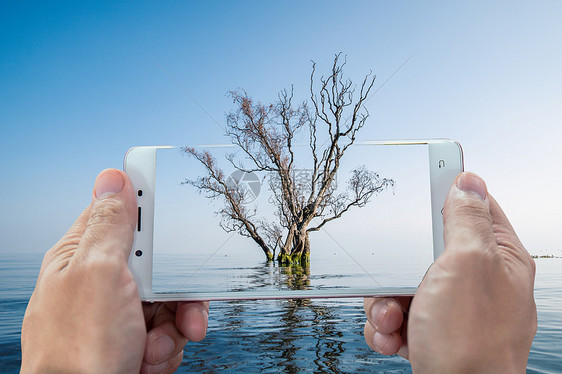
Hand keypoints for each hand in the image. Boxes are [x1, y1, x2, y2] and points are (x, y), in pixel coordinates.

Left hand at [21, 169, 208, 373]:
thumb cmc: (79, 350)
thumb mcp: (98, 274)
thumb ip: (109, 225)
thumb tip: (112, 177)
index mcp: (82, 256)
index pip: (120, 214)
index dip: (149, 211)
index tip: (174, 209)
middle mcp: (102, 282)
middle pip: (159, 262)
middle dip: (175, 287)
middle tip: (174, 303)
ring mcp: (119, 312)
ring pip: (171, 298)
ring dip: (174, 326)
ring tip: (152, 347)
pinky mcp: (135, 337)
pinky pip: (171, 328)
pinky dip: (168, 347)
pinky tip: (149, 358)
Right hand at [364, 172, 536, 371]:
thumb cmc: (471, 342)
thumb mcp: (467, 265)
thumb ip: (466, 220)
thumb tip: (469, 181)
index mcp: (498, 259)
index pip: (477, 207)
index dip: (452, 188)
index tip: (432, 167)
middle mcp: (476, 282)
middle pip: (426, 248)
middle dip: (400, 266)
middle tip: (405, 278)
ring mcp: (451, 308)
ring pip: (402, 282)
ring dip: (386, 301)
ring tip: (395, 319)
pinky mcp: (429, 330)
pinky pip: (395, 312)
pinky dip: (387, 325)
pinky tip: (395, 337)